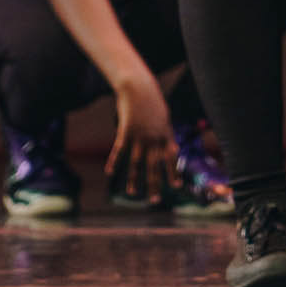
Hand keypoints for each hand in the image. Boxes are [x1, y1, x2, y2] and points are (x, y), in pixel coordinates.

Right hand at [105, 66, 175, 200]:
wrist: (138, 86)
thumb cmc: (151, 99)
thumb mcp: (163, 116)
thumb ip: (165, 133)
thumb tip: (169, 146)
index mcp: (165, 133)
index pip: (171, 157)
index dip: (173, 172)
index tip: (176, 186)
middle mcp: (154, 137)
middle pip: (154, 165)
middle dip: (155, 183)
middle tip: (156, 200)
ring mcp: (139, 135)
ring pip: (137, 162)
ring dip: (134, 179)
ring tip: (133, 193)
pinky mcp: (125, 131)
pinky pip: (119, 150)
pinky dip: (114, 162)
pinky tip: (109, 172)